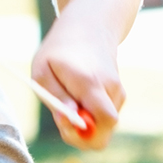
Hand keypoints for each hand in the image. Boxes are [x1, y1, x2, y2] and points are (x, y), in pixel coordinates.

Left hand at [31, 5, 124, 149]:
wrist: (89, 27)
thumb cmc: (59, 52)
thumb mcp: (43, 70)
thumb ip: (57, 98)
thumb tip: (70, 121)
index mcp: (90, 81)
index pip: (104, 120)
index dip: (85, 133)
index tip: (64, 123)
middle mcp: (110, 87)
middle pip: (107, 129)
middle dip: (84, 134)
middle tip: (63, 117)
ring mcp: (118, 92)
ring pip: (103, 125)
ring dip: (84, 121)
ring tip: (69, 96)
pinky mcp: (119, 95)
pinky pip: (103, 118)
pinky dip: (90, 114)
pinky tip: (80, 94)